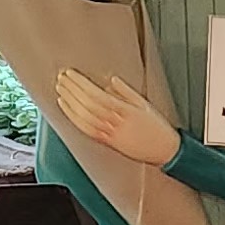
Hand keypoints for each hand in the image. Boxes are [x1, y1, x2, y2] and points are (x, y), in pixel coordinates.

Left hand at [49, 68, 180, 166]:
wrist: (164, 150)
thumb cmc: (157, 127)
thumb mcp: (144, 104)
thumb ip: (126, 92)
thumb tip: (111, 81)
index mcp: (124, 111)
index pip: (95, 94)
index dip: (80, 84)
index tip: (71, 74)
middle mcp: (114, 123)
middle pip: (86, 104)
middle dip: (72, 90)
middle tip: (62, 78)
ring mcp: (109, 134)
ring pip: (83, 117)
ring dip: (69, 102)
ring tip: (60, 90)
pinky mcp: (107, 142)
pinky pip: (85, 129)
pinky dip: (73, 117)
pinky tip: (66, 108)